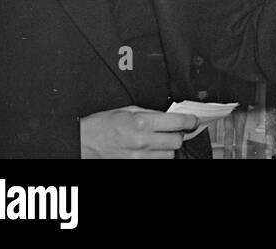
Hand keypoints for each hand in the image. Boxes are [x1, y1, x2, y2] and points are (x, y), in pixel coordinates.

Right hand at [79, 106, 199, 157]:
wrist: (82, 143)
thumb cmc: (101, 126)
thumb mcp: (127, 110)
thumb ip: (151, 113)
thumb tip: (169, 115)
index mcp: (142, 122)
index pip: (178, 122)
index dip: (190, 121)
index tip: (193, 121)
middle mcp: (143, 141)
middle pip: (177, 141)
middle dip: (177, 135)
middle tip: (172, 131)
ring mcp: (139, 157)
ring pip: (169, 155)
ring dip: (167, 148)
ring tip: (157, 142)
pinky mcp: (134, 166)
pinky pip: (156, 164)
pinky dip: (157, 158)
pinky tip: (151, 151)